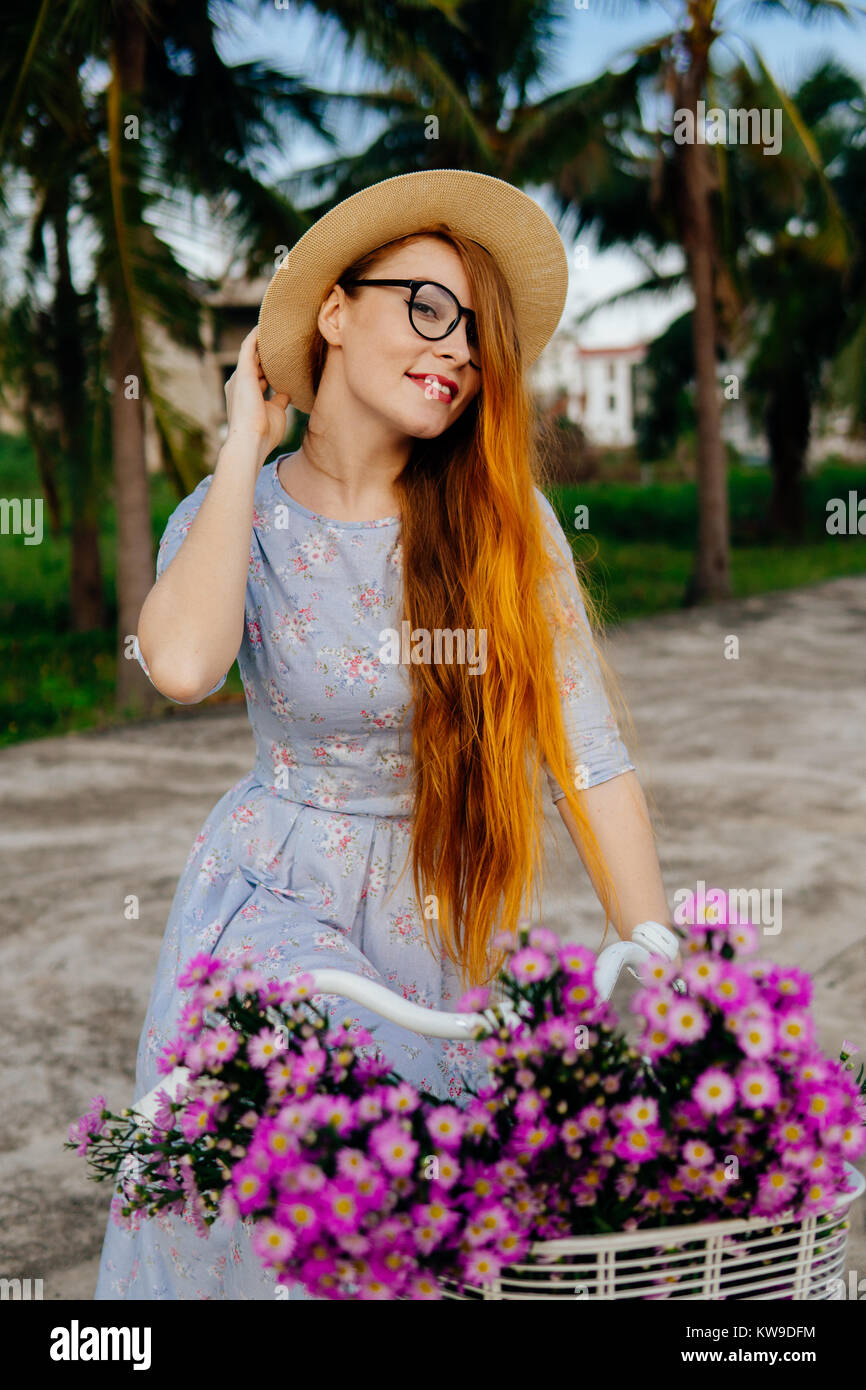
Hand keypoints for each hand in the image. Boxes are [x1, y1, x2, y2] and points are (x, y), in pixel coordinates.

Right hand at [224, 326, 290, 462]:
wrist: (251, 440)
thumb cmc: (264, 433)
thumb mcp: (276, 413)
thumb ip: (280, 400)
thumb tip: (287, 392)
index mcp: (247, 393)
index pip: (260, 374)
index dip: (271, 364)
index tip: (285, 355)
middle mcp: (240, 383)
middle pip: (255, 360)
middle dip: (267, 349)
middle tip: (282, 333)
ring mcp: (240, 377)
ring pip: (252, 351)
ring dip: (263, 338)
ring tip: (275, 324)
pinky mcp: (242, 372)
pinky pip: (249, 347)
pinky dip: (256, 336)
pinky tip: (265, 324)